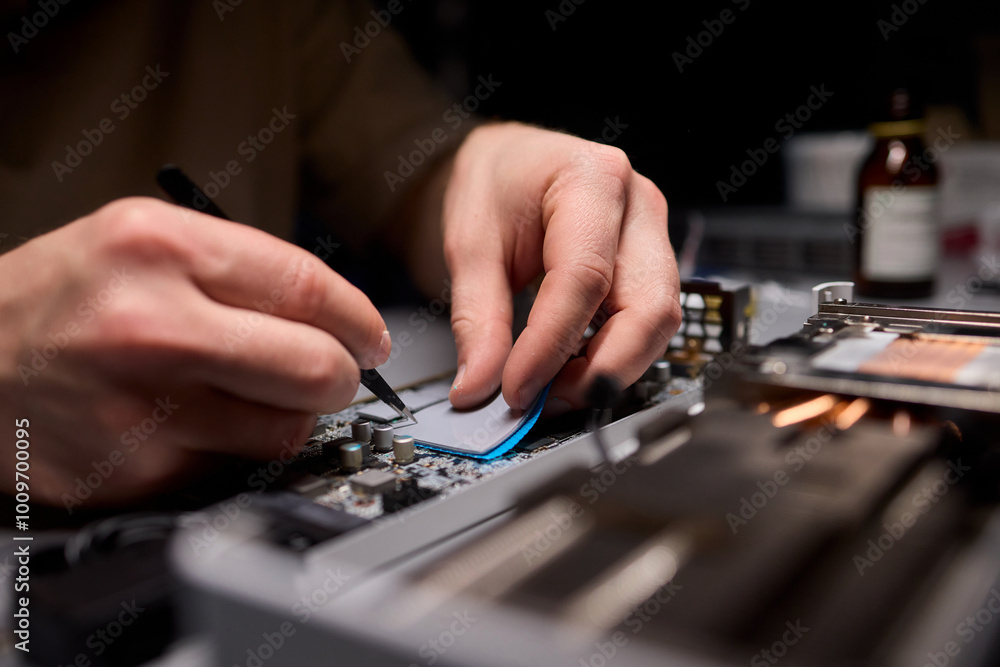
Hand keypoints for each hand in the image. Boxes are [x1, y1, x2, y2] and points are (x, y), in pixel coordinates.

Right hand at [0, 197, 388, 505]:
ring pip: (287, 430)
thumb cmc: (63, 296)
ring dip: (289, 416)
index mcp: (160, 248)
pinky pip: (233, 467)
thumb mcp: (143, 237)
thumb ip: (244, 268)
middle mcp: (150, 327)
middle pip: (315, 368)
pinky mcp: (133, 473)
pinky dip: (233, 448)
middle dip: (342, 375)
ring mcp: (140, 410)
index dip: (360, 319)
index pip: (309, 289)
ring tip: (248, 394)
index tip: (372, 337)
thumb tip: (339, 318)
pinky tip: (193, 422)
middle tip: (333, 373)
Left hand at [443, 123, 680, 412]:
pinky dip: (611, 357)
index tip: (515, 388)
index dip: (551, 345)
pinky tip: (570, 370)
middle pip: (648, 307)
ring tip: (552, 389)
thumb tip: (479, 388)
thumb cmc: (493, 185)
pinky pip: (646, 324)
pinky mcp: (651, 266)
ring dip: (609, 369)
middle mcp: (638, 205)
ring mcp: (654, 236)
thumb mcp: (469, 244)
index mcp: (592, 178)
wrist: (507, 165)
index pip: (584, 278)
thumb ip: (476, 319)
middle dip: (601, 368)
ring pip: (658, 323)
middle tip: (544, 400)